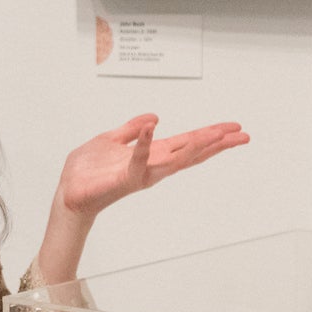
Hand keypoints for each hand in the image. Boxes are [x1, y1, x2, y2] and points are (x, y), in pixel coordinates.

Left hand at [57, 114, 248, 220]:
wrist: (69, 193)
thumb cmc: (88, 172)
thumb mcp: (111, 140)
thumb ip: (131, 129)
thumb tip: (152, 118)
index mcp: (152, 155)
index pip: (188, 143)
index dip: (211, 135)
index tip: (234, 129)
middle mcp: (152, 166)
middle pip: (192, 152)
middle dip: (217, 143)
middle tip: (242, 134)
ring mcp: (141, 174)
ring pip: (175, 159)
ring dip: (196, 145)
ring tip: (217, 132)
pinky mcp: (124, 179)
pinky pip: (137, 159)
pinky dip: (145, 143)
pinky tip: (155, 126)